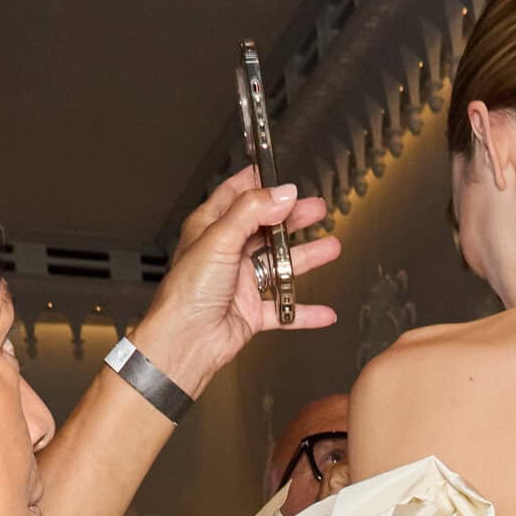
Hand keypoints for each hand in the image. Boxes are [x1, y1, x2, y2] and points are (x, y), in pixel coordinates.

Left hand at [133, 166, 340, 398]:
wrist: (186, 341)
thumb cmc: (186, 293)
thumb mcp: (218, 238)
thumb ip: (252, 211)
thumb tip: (281, 194)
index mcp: (210, 228)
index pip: (236, 195)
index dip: (258, 183)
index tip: (279, 174)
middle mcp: (226, 253)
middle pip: (265, 229)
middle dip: (292, 218)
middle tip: (316, 209)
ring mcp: (240, 283)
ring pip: (279, 266)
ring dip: (306, 258)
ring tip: (329, 247)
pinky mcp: (251, 312)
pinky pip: (284, 311)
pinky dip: (304, 312)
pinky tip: (323, 310)